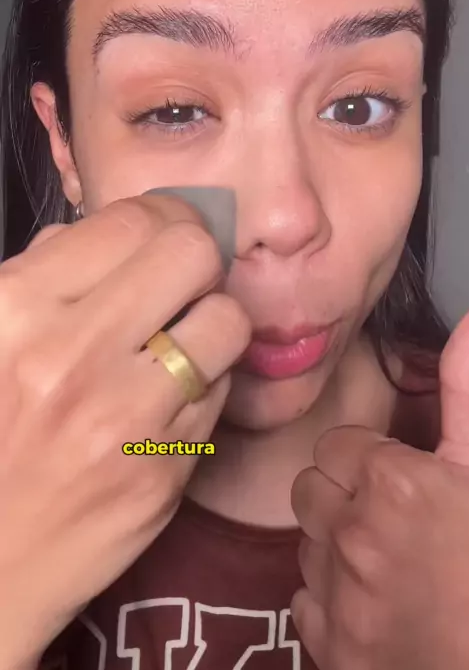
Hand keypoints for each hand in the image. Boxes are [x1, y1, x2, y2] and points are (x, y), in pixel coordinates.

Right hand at [0, 194, 249, 667]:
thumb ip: (41, 274)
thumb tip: (103, 232)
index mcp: (18, 308)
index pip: (134, 221)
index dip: (163, 216)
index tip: (163, 232)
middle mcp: (73, 355)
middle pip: (194, 254)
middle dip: (198, 258)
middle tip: (184, 278)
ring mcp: (126, 419)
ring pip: (227, 321)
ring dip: (212, 321)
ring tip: (182, 339)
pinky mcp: (166, 472)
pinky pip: (220, 392)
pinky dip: (205, 383)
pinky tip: (170, 397)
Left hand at [291, 307, 468, 669]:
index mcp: (392, 484)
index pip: (340, 446)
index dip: (371, 459)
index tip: (400, 478)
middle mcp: (352, 536)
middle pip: (312, 488)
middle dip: (344, 494)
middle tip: (391, 516)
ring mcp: (338, 599)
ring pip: (306, 543)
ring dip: (335, 545)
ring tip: (387, 560)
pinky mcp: (331, 651)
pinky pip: (305, 600)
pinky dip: (331, 600)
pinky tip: (375, 605)